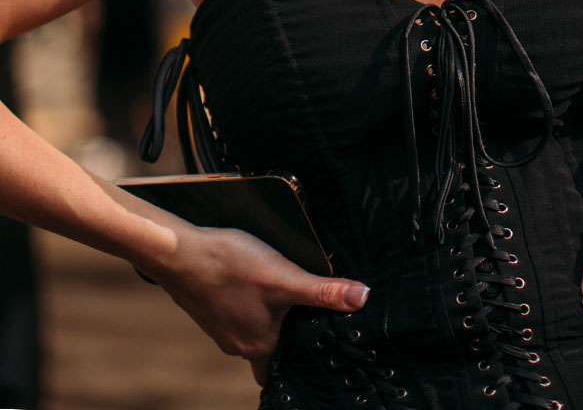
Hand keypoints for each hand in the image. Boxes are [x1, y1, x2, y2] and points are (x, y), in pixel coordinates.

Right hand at [144, 224, 369, 385]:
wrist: (180, 253)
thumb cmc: (232, 267)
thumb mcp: (285, 278)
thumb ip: (323, 292)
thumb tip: (363, 298)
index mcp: (259, 346)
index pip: (284, 369)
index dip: (301, 360)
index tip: (319, 346)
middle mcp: (238, 344)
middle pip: (271, 347)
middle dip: (288, 333)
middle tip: (310, 313)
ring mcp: (220, 327)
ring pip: (253, 328)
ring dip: (269, 315)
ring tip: (288, 294)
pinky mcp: (210, 308)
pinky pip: (237, 312)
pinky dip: (249, 302)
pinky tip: (256, 281)